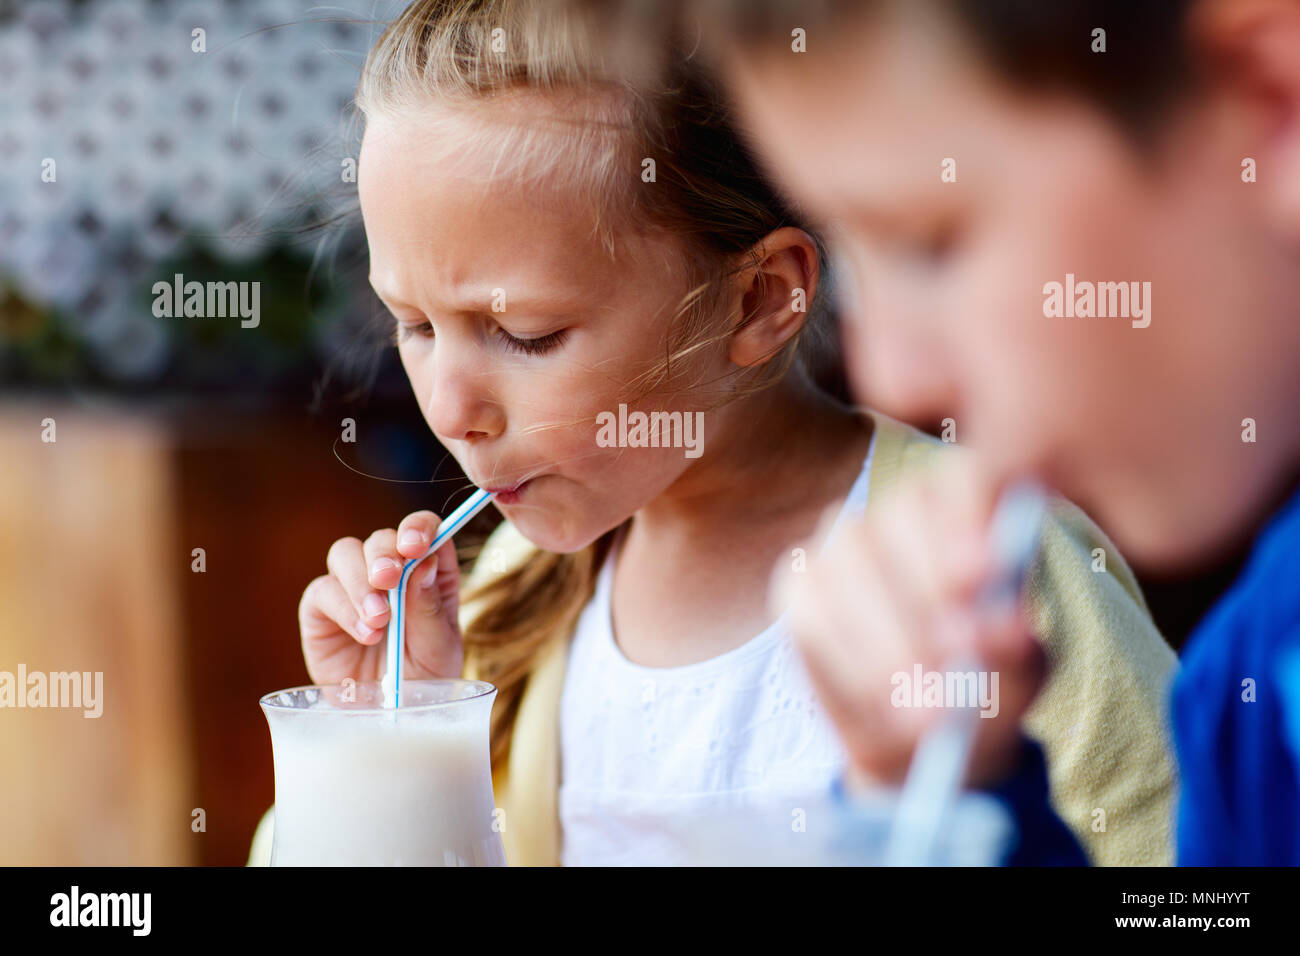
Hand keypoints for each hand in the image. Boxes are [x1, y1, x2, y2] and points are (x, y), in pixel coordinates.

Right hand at [299, 510, 463, 685]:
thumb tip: (424, 562)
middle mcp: (389, 573)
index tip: (415, 545)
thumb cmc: (423, 680)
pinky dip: (342, 608)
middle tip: (389, 579)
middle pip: (381, 537)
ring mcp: (352, 588)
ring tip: (379, 619)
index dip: (418, 527)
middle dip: (385, 553)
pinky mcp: (321, 610)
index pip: (423, 528)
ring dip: (360, 580)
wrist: (389, 719)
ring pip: (346, 553)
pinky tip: (364, 633)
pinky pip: (322, 591)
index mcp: (428, 571)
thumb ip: (431, 607)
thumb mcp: (440, 648)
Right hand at [774, 454, 1046, 788]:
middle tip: (957, 657)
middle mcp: (899, 513)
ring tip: (924, 712)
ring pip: (846, 564)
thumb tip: (1008, 629)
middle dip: (925, 590)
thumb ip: (1016, 653)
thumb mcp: (1019, 676)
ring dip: (885, 641)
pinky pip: (809, 615)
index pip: (964, 479)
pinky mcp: (798, 585)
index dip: (971, 516)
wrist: (929, 736)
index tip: (989, 572)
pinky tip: (881, 708)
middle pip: (898, 519)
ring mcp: (840, 543)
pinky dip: (847, 667)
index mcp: (968, 508)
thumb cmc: (986, 686)